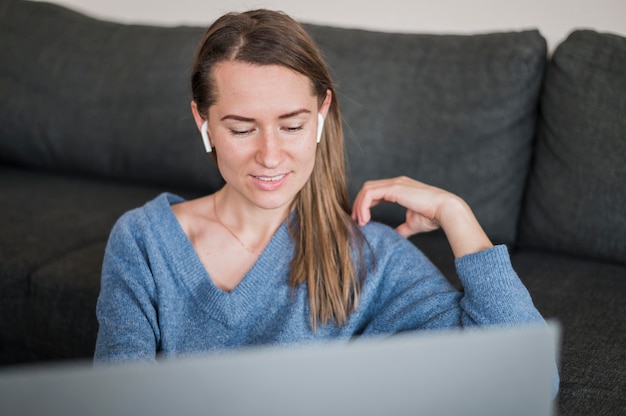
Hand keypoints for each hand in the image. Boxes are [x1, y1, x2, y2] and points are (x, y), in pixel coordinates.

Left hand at [351, 176, 492, 257]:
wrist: (446, 211)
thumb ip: (402, 228)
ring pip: (366, 189)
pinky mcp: (394, 188)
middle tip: (356, 222)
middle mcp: (396, 183)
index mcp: (400, 188)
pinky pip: (370, 194)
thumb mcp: (412, 223)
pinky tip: (365, 219)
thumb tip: (395, 237)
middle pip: (368, 188)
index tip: (362, 221)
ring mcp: (395, 184)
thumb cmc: (433, 217)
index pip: (375, 192)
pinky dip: (363, 206)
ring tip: (360, 222)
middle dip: (358, 204)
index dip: (365, 205)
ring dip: (359, 206)